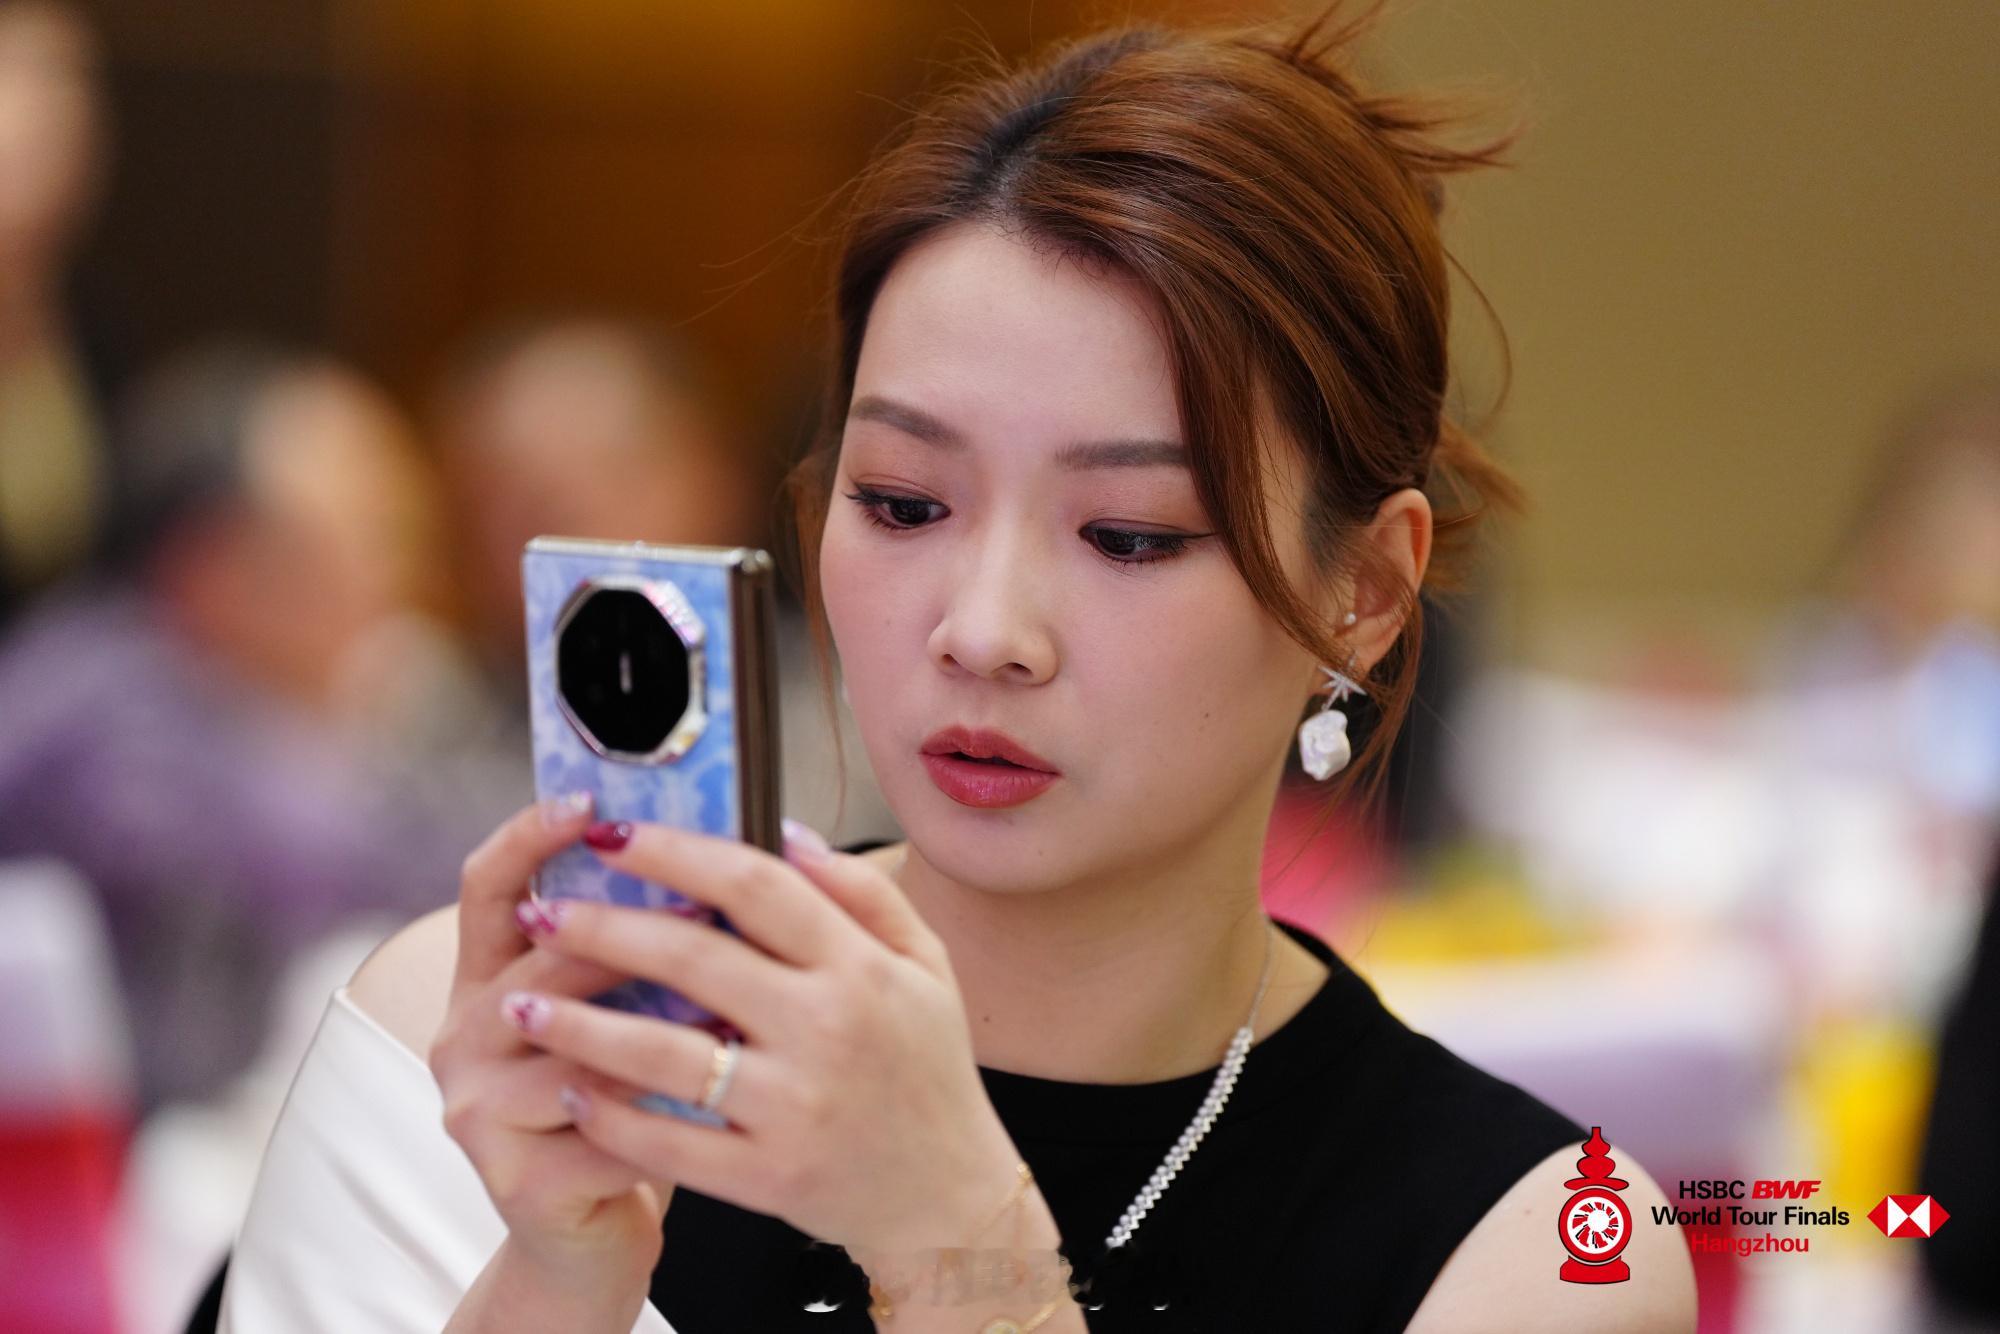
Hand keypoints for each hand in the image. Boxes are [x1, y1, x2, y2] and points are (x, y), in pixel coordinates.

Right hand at [429, 794, 673, 1286]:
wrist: (596, 1230)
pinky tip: (718, 1099)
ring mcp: (476, 1108)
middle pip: (542, 960)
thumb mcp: (625, 1009)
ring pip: (575, 1045)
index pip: (488, 886)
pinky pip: (602, 1128)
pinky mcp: (512, 1177)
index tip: (587, 800)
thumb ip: (643, 940)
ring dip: (658, 1026)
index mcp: (489, 977)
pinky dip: (665, 1112)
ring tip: (732, 1007)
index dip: (528, 836)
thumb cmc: (630, 1100)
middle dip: (630, 936)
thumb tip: (712, 846)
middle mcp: (463, 1033)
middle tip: (711, 911)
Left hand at [498, 817, 1029, 1253]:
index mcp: (861, 967)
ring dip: (579, 1025)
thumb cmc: (929, 1072)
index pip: (755, 885)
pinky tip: (570, 1090)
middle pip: (693, 958)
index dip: (675, 852)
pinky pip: (670, 1142)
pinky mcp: (769, 1175)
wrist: (948, 1198)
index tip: (611, 834)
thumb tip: (787, 831)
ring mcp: (795, 1106)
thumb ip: (863, 894)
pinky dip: (612, 1116)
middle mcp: (828, 1028)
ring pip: (663, 1053)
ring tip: (517, 1004)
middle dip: (600, 929)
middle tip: (539, 913)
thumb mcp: (927, 967)